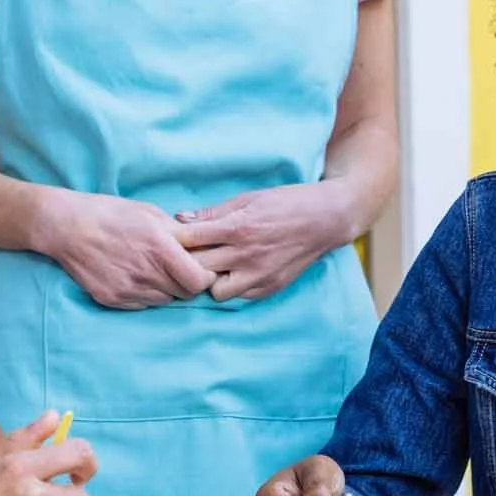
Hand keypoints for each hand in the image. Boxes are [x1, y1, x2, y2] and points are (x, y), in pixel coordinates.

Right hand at [39, 190, 214, 309]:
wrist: (67, 226)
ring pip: (163, 300)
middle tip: (177, 268)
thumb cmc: (110, 213)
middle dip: (186, 282)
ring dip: (165, 289)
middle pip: (184, 294)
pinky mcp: (112, 299)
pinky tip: (132, 275)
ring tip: (152, 269)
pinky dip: (144, 294)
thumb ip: (179, 232)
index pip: (199, 282)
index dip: (204, 277)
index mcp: (160, 249)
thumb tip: (202, 243)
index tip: (200, 268)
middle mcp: (146, 274)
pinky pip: (142, 304)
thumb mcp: (150, 212)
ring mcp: (128, 290)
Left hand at [175, 185, 356, 302]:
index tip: (170, 238)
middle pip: (197, 268)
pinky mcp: (269, 287)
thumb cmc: (285, 203)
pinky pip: (239, 296)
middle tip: (186, 255)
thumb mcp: (247, 199)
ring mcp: (258, 275)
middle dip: (187, 261)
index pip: (189, 240)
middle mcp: (245, 255)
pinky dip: (232, 286)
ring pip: (215, 291)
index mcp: (236, 228)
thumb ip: (213, 213)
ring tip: (213, 266)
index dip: (175, 239)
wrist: (325, 219)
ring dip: (210, 280)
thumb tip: (180, 218)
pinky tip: (234, 273)